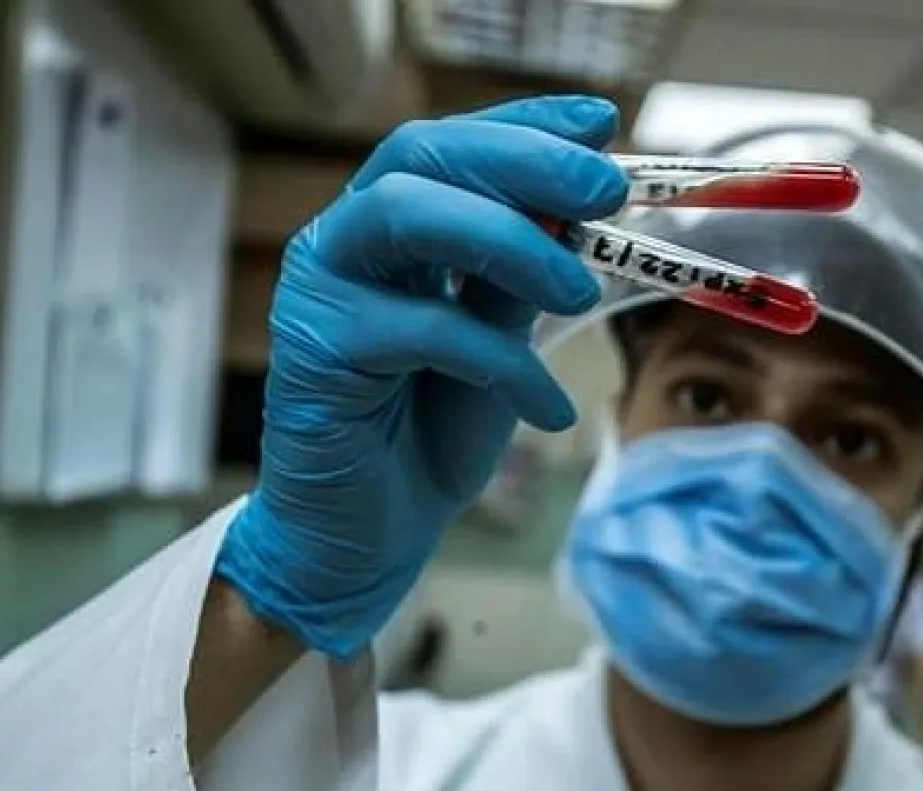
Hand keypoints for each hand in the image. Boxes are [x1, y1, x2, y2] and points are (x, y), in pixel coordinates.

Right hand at [215, 96, 628, 658]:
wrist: (367, 535)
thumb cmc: (427, 431)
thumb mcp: (496, 338)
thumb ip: (520, 274)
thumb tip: (583, 207)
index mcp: (390, 226)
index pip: (453, 145)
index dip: (526, 125)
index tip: (601, 124)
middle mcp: (346, 242)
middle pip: (423, 157)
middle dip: (524, 164)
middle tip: (606, 190)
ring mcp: (322, 291)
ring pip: (408, 217)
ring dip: (511, 242)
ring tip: (580, 293)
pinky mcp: (317, 351)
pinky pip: (424, 330)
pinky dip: (503, 365)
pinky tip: (550, 409)